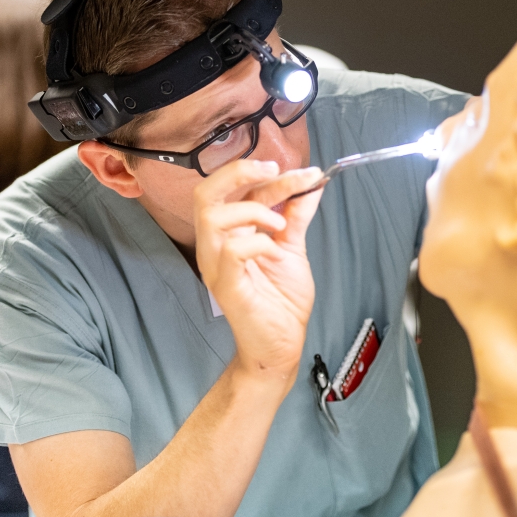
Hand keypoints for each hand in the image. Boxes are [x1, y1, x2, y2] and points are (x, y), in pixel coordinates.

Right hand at [193, 160, 324, 391]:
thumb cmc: (281, 301)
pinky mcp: (227, 286)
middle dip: (239, 173)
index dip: (268, 174)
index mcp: (228, 233)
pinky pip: (231, 252)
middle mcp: (215, 245)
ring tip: (280, 225)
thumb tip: (311, 183)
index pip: (235, 189)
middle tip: (274, 172)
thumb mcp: (293, 248)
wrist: (282, 344)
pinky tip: (276, 251)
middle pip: (205, 193)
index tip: (306, 174)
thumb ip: (297, 215)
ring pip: (212, 217)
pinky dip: (258, 243)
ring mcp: (217, 266)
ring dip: (252, 210)